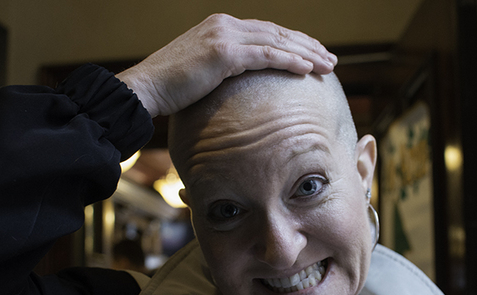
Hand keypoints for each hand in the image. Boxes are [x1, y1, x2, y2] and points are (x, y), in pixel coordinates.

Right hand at [116, 13, 336, 116]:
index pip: (266, 31)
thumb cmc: (169, 88)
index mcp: (220, 27)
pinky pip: (266, 55)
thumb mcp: (200, 73)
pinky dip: (290, 60)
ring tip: (327, 66)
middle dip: (307, 45)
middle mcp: (225, 25)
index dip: (292, 42)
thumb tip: (238, 86)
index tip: (312, 55)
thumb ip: (222, 70)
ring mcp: (224, 35)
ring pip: (277, 41)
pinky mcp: (224, 52)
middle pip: (277, 32)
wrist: (146, 88)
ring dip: (306, 53)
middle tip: (330, 59)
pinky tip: (307, 69)